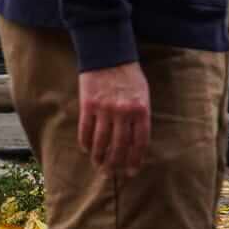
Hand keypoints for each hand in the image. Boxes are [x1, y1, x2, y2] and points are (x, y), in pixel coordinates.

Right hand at [78, 61, 150, 177]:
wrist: (109, 55)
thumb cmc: (129, 76)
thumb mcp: (143, 94)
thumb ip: (140, 117)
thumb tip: (135, 143)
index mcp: (141, 110)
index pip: (139, 142)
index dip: (135, 160)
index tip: (131, 171)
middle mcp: (123, 112)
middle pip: (120, 146)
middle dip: (116, 164)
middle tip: (111, 174)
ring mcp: (105, 109)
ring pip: (101, 142)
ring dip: (99, 157)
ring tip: (98, 166)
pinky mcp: (88, 105)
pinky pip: (85, 131)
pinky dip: (85, 143)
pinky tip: (87, 150)